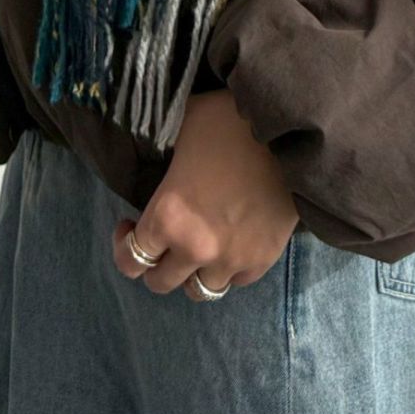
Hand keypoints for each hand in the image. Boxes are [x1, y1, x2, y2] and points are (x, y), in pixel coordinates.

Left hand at [111, 88, 300, 299]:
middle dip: (156, 262)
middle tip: (164, 239)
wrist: (291, 135)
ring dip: (193, 272)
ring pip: (199, 291)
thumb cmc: (231, 122)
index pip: (129, 259)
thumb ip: (161, 144)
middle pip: (160, 283)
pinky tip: (229, 243)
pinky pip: (234, 282)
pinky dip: (227, 269)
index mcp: (167, 216)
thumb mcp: (184, 123)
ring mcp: (230, 259)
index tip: (130, 226)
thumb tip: (148, 139)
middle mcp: (194, 247)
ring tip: (198, 248)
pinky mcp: (261, 261)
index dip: (123, 244)